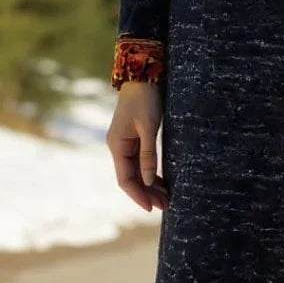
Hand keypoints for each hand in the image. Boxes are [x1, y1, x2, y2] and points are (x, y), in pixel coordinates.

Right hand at [106, 81, 168, 211]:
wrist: (143, 74)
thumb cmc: (145, 99)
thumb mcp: (148, 126)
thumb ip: (148, 154)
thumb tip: (149, 181)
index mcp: (117, 146)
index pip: (125, 180)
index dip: (138, 195)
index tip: (151, 208)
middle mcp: (119, 146)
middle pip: (131, 177)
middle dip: (147, 193)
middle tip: (166, 205)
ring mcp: (126, 142)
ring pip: (137, 170)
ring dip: (149, 184)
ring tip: (165, 197)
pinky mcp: (135, 136)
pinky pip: (141, 160)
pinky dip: (150, 171)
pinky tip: (160, 180)